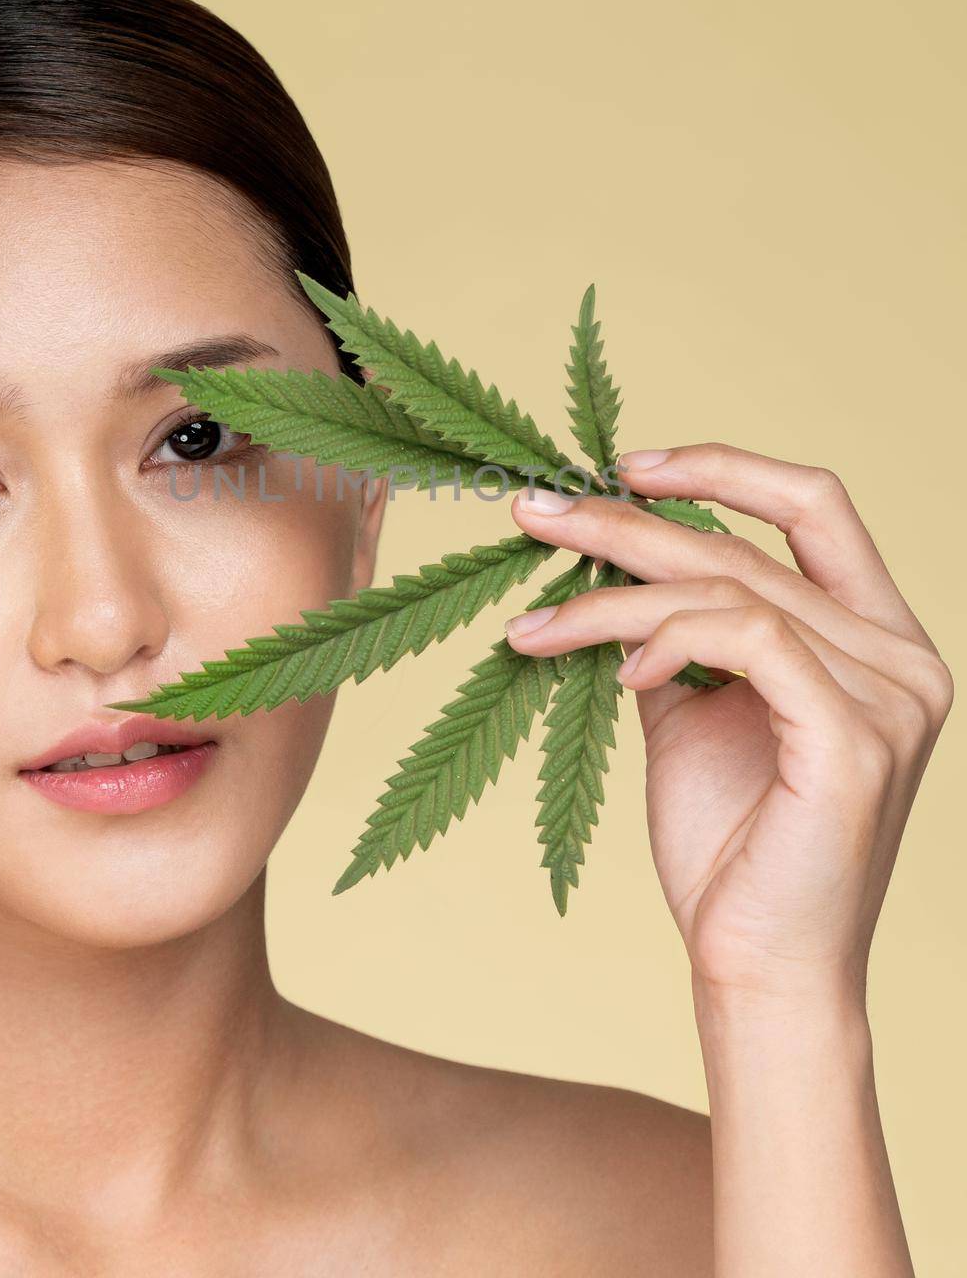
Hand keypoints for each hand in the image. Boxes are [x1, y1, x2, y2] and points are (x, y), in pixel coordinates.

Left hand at [503, 444, 952, 1005]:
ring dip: (614, 596)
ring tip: (537, 625)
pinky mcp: (853, 738)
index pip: (815, 506)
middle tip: (535, 510)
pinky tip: (619, 673)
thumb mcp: (695, 716)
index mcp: (877, 640)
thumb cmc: (730, 851)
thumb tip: (609, 561)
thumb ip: (678, 637)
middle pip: (748, 544)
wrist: (757, 970)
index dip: (722, 466)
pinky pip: (747, 638)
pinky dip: (668, 639)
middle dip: (627, 521)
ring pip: (731, 588)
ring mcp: (889, 696)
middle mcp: (901, 657)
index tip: (625, 465)